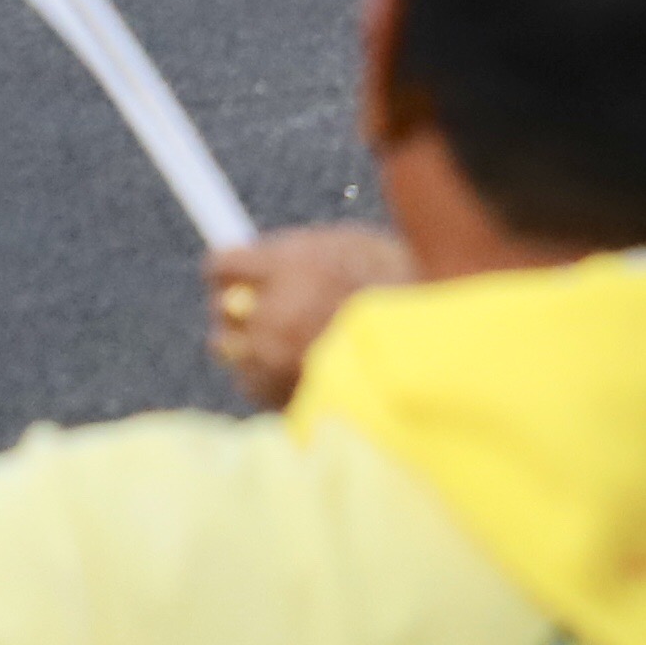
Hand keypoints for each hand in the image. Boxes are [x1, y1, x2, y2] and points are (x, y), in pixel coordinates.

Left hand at [205, 221, 411, 408]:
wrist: (424, 354)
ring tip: (285, 340)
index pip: (224, 265)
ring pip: (231, 349)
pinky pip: (253, 383)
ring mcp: (273, 360)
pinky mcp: (279, 396)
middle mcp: (272, 313)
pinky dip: (267, 376)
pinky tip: (297, 368)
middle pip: (221, 308)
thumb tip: (262, 257)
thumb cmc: (397, 289)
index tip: (229, 271)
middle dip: (237, 305)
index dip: (228, 267)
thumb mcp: (352, 247)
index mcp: (288, 268)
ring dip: (249, 343)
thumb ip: (301, 253)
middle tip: (258, 304)